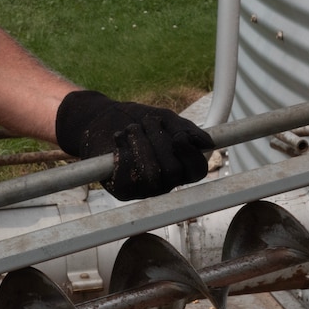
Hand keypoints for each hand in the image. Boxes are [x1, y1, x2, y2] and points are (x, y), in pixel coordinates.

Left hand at [55, 90, 215, 200]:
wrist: (101, 120)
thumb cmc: (137, 120)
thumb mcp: (165, 119)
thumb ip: (185, 130)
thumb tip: (207, 143)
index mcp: (180, 166)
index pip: (197, 171)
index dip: (190, 155)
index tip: (178, 136)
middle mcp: (165, 182)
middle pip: (174, 171)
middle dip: (160, 141)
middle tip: (148, 121)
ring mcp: (144, 189)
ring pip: (151, 174)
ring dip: (141, 144)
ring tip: (132, 128)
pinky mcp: (122, 189)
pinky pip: (129, 176)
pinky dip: (124, 150)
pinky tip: (119, 138)